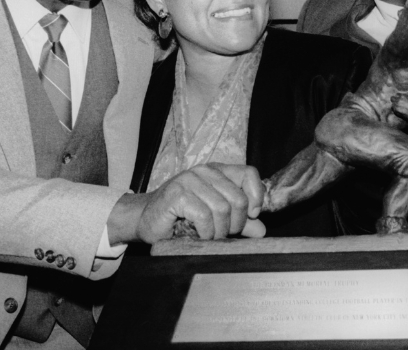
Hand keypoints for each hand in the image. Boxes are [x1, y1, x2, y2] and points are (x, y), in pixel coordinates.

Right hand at [108, 163, 265, 244]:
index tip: (251, 215)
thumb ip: (240, 222)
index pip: (249, 173)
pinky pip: (204, 216)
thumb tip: (262, 230)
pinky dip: (205, 232)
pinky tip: (198, 235)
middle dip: (235, 224)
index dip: (256, 196)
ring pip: (222, 209)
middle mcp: (205, 171)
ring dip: (219, 231)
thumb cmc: (181, 218)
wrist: (145, 220)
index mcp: (218, 171)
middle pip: (238, 199)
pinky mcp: (177, 194)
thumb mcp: (216, 219)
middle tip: (223, 234)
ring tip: (209, 236)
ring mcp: (190, 180)